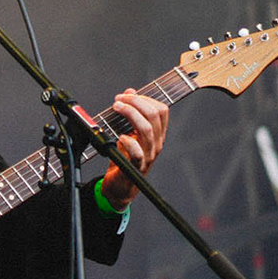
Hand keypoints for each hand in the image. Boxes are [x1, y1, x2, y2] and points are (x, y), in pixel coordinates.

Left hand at [100, 89, 168, 209]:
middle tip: (118, 100)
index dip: (145, 99)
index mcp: (156, 134)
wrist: (119, 186)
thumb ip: (130, 113)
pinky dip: (129, 142)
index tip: (127, 95)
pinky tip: (120, 137)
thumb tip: (129, 92)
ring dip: (130, 115)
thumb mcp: (127, 132)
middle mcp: (156, 143)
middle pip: (154, 116)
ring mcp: (148, 155)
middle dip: (135, 103)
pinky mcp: (136, 167)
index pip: (161, 110)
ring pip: (146, 130)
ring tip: (116, 109)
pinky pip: (138, 153)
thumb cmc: (124, 158)